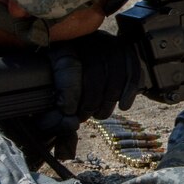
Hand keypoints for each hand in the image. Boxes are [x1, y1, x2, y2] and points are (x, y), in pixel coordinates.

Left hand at [6, 30, 140, 166]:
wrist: (82, 52)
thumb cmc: (61, 80)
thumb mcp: (51, 89)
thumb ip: (55, 113)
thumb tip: (63, 143)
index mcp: (61, 45)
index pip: (67, 67)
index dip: (69, 94)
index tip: (68, 114)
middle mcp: (86, 40)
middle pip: (93, 75)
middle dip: (89, 103)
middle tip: (84, 118)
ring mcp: (108, 43)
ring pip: (114, 76)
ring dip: (108, 102)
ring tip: (99, 115)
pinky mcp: (126, 49)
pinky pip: (133, 71)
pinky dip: (129, 92)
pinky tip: (124, 106)